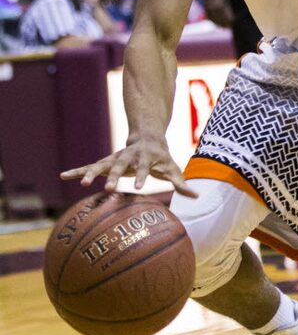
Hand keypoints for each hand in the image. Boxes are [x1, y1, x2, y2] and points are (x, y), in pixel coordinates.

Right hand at [60, 138, 197, 197]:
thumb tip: (197, 197)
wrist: (148, 137)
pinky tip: (64, 176)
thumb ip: (182, 183)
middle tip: (110, 188)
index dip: (142, 177)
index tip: (138, 188)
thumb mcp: (173, 168)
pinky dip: (77, 171)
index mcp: (146, 157)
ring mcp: (116, 157)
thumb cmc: (162, 157)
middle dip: (115, 176)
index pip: (144, 168)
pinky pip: (89, 166)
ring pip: (102, 165)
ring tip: (83, 183)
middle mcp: (129, 156)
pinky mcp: (106, 161)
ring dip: (92, 173)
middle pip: (121, 165)